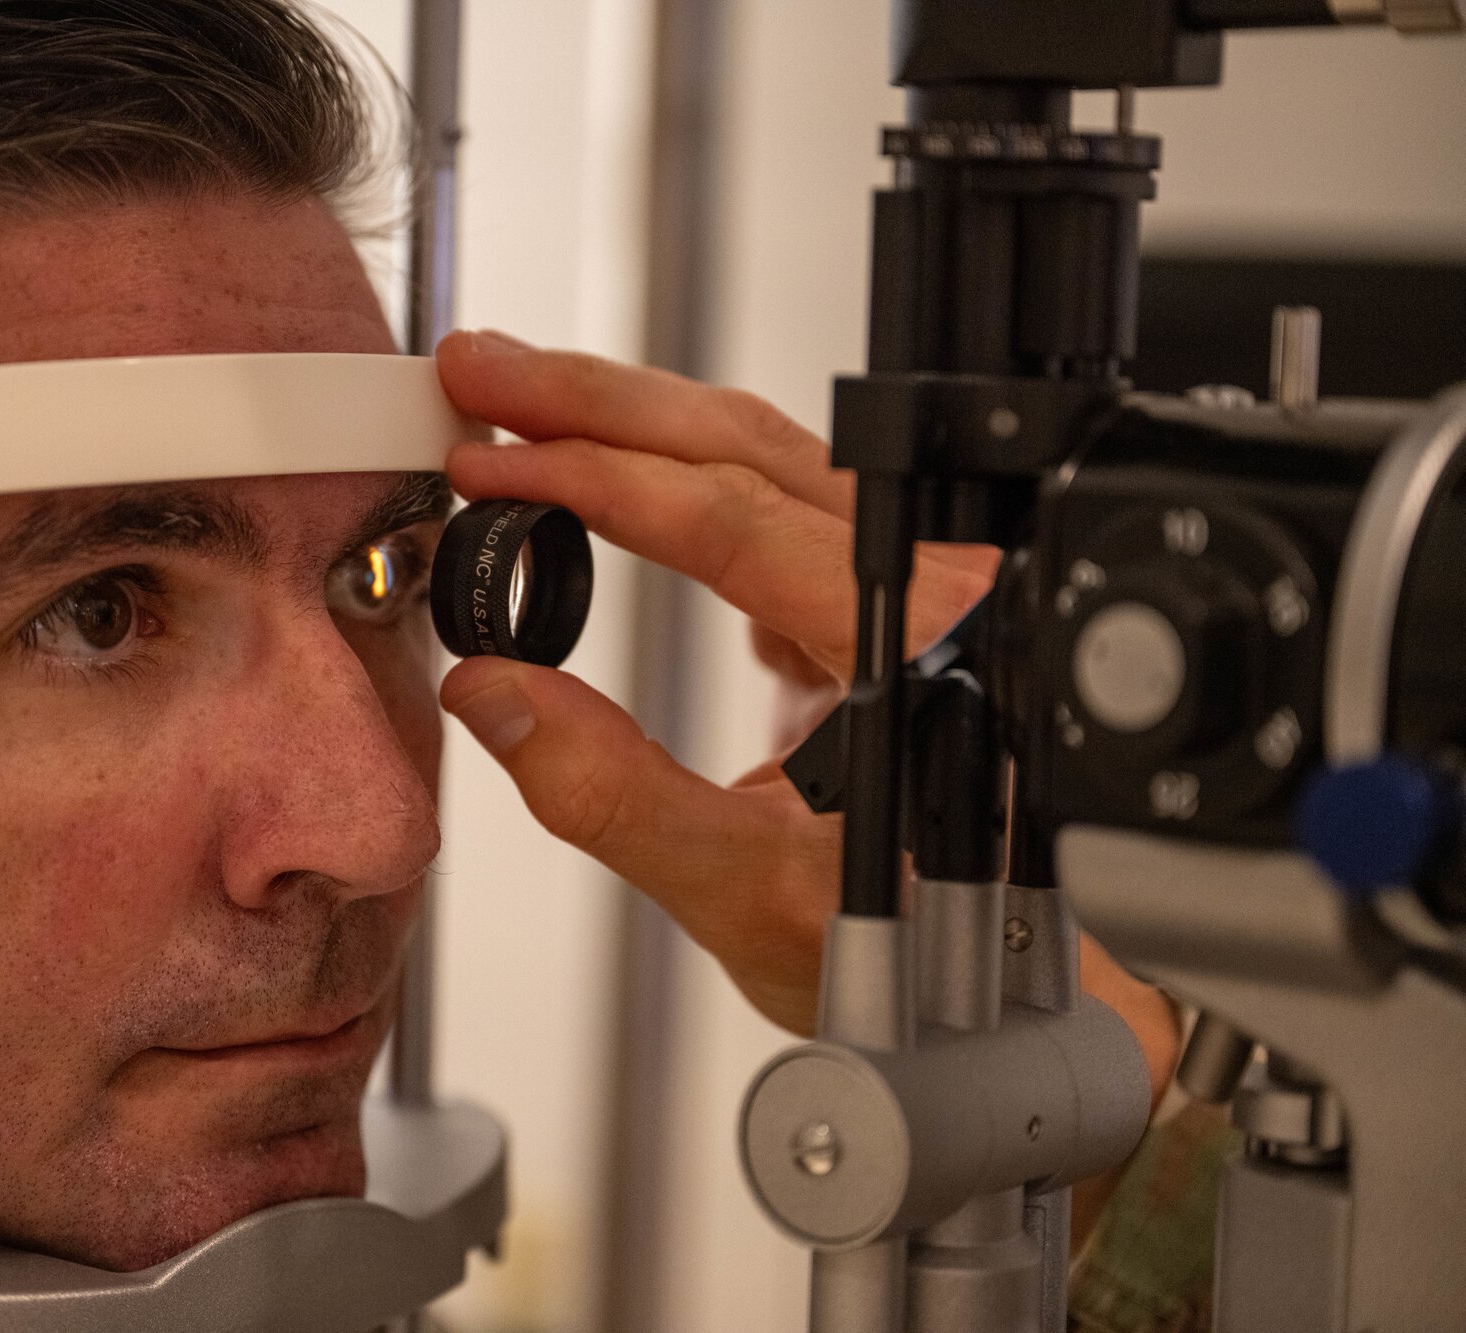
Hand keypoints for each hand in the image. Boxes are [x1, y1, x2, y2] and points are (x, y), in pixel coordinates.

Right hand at [434, 330, 1178, 1103]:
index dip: (594, 479)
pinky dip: (678, 471)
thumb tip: (498, 699)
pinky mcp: (882, 600)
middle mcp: (926, 588)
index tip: (494, 461)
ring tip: (524, 403)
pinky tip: (610, 477)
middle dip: (595, 398)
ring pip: (763, 453)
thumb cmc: (929, 951)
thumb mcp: (754, 899)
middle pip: (742, 445)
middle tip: (481, 372)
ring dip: (632, 418)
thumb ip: (615, 798)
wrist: (1021, 983)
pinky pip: (777, 496)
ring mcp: (910, 584)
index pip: (728, 520)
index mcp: (912, 645)